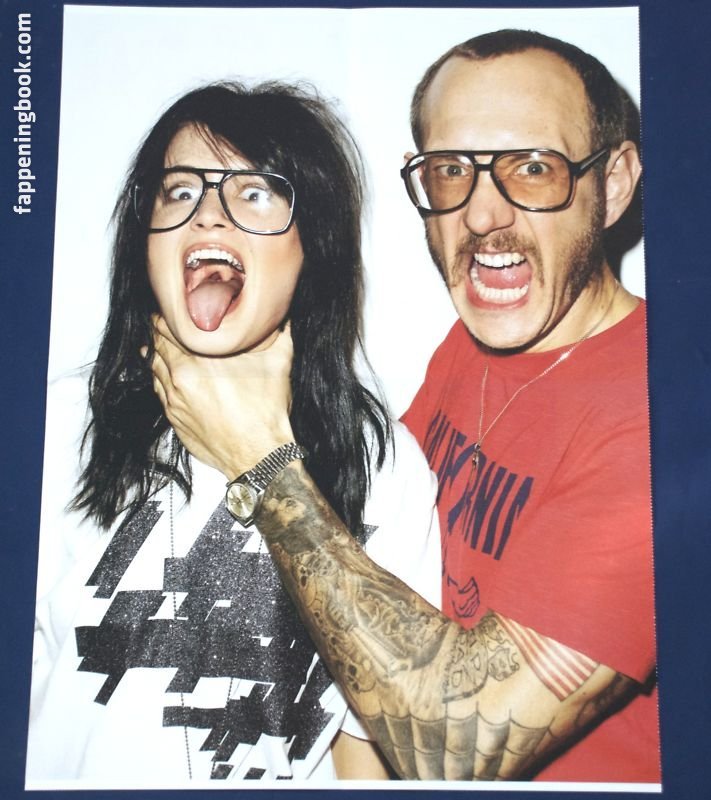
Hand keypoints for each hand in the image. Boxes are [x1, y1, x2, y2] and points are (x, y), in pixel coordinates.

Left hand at [147, 316, 294, 477]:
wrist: (258, 456)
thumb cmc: (266, 414)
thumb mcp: (279, 363)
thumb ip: (280, 331)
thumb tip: (283, 314)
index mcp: (203, 358)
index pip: (168, 325)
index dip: (170, 313)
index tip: (177, 309)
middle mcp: (181, 376)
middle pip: (156, 343)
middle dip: (161, 330)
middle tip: (169, 322)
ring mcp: (173, 399)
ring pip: (153, 365)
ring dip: (157, 352)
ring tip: (165, 343)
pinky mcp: (173, 417)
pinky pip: (158, 388)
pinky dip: (160, 376)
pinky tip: (169, 372)